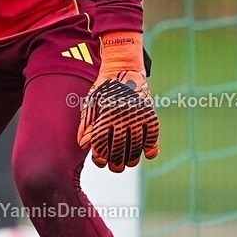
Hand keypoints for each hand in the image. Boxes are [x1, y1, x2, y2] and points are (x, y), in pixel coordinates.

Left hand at [77, 33, 159, 172]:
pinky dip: (152, 147)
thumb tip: (83, 146)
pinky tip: (148, 154)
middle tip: (114, 168)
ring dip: (133, 159)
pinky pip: (153, 135)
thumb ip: (87, 125)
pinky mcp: (150, 112)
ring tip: (128, 164)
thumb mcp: (91, 104)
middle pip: (120, 148)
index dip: (100, 157)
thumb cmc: (103, 89)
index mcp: (105, 113)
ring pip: (137, 145)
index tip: (99, 161)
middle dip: (116, 163)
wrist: (123, 68)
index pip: (102, 143)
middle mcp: (122, 114)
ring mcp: (138, 114)